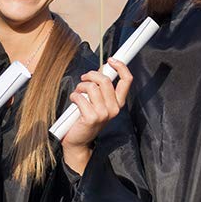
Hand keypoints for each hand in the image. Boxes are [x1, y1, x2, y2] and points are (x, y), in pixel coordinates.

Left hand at [60, 58, 132, 173]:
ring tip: (78, 93)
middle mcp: (114, 108)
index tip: (112, 60)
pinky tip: (74, 102)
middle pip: (104, 80)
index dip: (121, 67)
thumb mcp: (98, 102)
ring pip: (91, 87)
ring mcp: (104, 114)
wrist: (78, 141)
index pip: (127, 81)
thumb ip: (101, 88)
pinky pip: (80, 97)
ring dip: (80, 87)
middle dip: (91, 75)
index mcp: (118, 103)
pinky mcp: (91, 118)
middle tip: (83, 79)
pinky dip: (74, 96)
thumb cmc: (85, 118)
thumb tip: (100, 70)